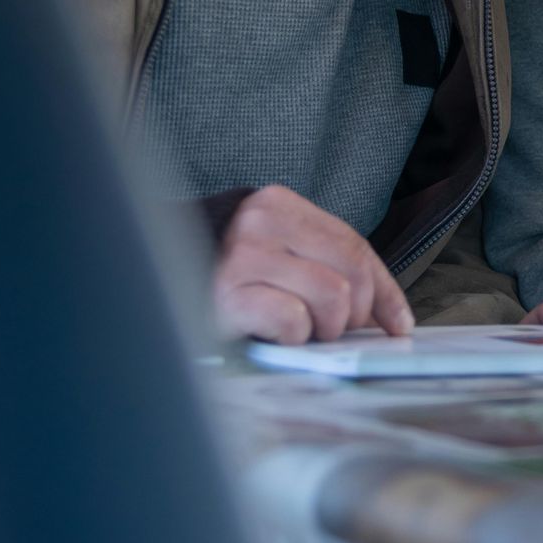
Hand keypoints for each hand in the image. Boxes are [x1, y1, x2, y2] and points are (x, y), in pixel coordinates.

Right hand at [214, 185, 413, 343]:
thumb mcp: (272, 250)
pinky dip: (291, 337)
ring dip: (319, 329)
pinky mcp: (227, 295)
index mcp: (278, 205)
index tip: (397, 323)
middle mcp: (261, 222)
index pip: (354, 247)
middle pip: (350, 276)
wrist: (145, 277)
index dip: (383, 291)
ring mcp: (242, 256)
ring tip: (293, 329)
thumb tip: (381, 310)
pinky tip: (270, 333)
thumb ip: (319, 263)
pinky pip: (293, 321)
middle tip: (325, 329)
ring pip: (331, 299)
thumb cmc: (218, 272)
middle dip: (350, 316)